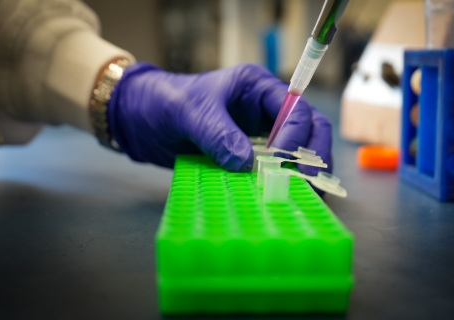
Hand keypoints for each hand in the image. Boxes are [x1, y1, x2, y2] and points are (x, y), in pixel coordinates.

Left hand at [108, 63, 331, 177]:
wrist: (141, 120)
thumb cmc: (164, 102)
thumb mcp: (189, 112)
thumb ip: (217, 134)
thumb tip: (246, 165)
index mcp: (256, 87)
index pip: (293, 108)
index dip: (295, 135)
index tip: (284, 163)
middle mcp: (264, 109)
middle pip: (308, 127)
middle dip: (313, 154)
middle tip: (310, 183)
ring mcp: (259, 134)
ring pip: (298, 150)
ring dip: (305, 171)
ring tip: (307, 195)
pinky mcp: (249, 155)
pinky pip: (275, 168)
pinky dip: (285, 182)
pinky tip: (288, 197)